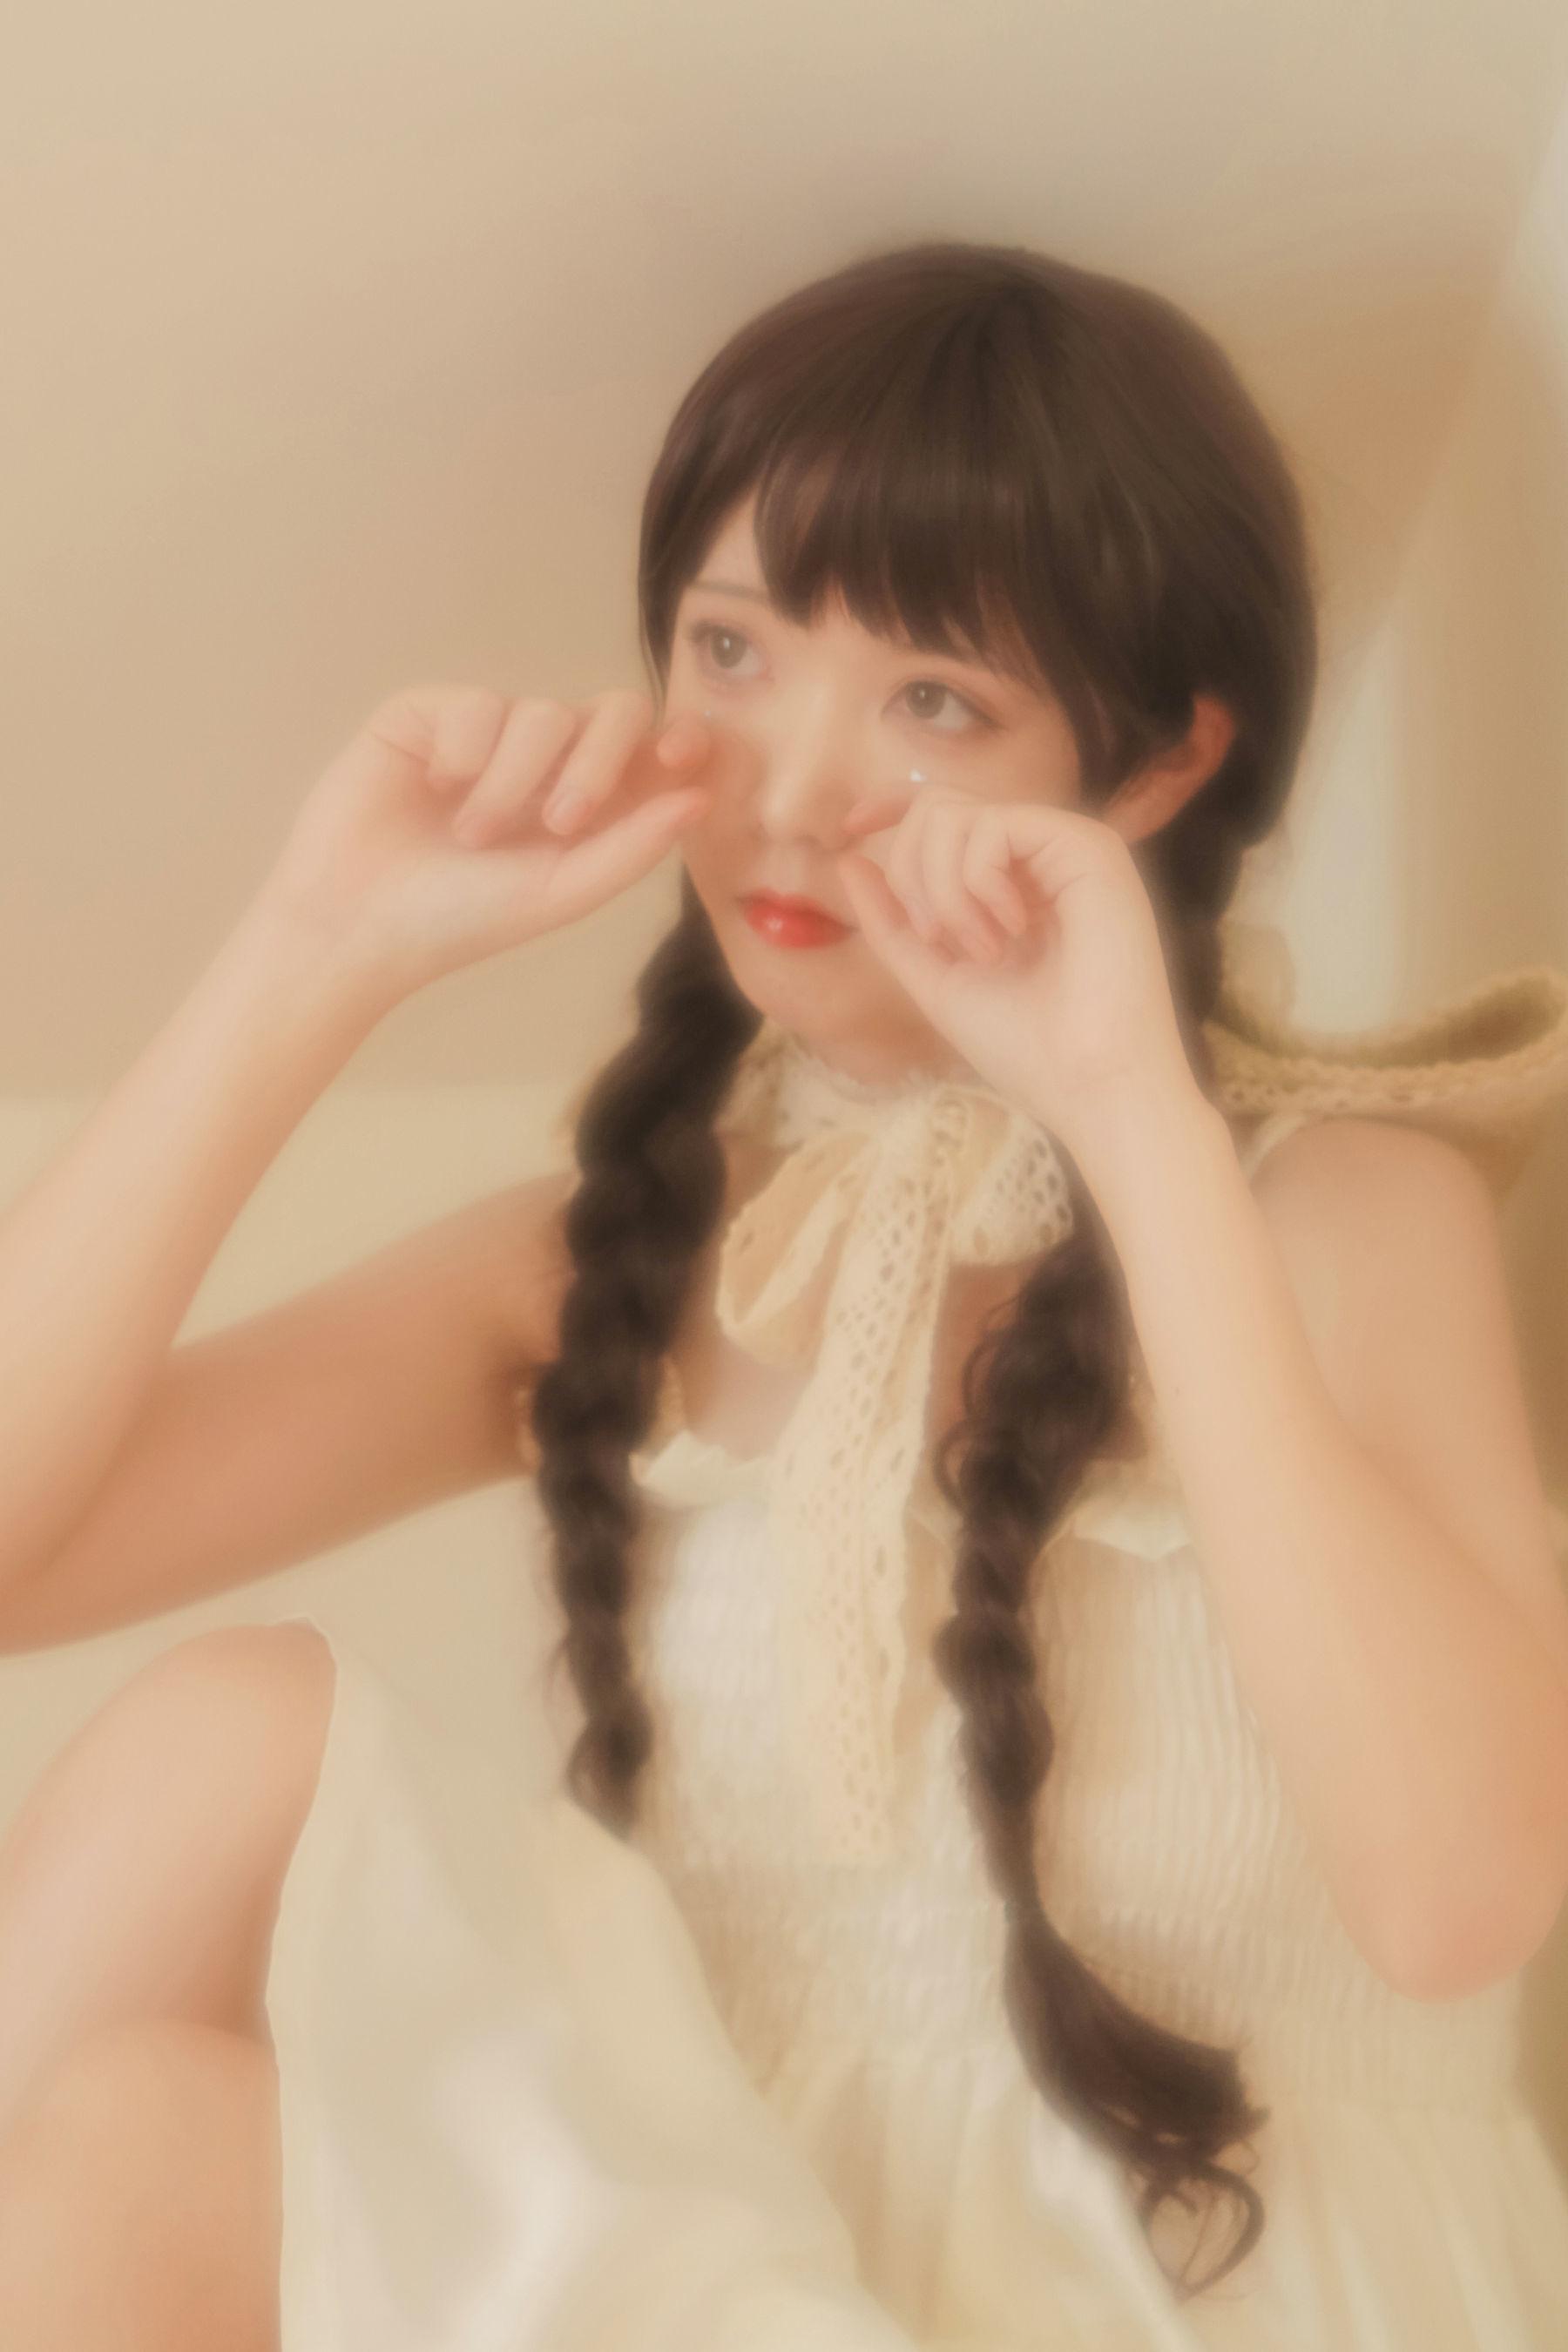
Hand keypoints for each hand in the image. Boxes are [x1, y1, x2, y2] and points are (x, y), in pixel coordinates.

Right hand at [254, 684, 713, 1005]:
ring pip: (543, 712)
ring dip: (515, 781)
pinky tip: (437, 790)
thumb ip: (632, 847)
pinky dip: (468, 752)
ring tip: (473, 835)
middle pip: (613, 711)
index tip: (681, 755)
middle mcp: (544, 761)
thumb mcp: (561, 891)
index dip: (677, 740)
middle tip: (565, 821)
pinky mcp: (430, 714)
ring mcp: (488, 733)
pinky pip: (479, 703)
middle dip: (600, 760)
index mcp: (587, 803)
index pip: (650, 748)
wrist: (359, 922)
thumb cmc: (459, 920)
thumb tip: (699, 798)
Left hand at [834, 788, 1196, 1154]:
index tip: (849, 829)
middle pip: (938, 806)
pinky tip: (1009, 932)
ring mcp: (1066, 846)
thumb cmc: (1026, 1047)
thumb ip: (892, 921)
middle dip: (911, 872)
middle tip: (938, 941)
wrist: (1091, 1085)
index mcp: (1012, 884)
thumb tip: (850, 859)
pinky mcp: (1087, 845)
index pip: (947, 812)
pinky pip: (991, 825)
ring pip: (956, 811)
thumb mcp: (935, 977)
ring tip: (982, 951)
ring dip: (942, 889)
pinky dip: (975, 881)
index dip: (892, 806)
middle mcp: (1040, 856)